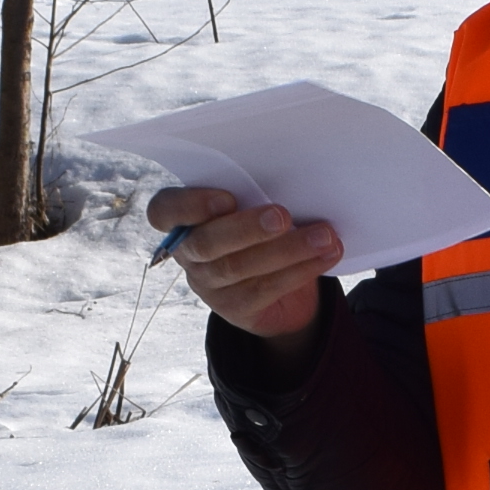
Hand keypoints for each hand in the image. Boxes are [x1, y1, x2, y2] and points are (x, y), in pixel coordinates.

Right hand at [146, 187, 339, 350]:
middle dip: (247, 228)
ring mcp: (208, 284)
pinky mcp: (234, 308)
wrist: (280, 284)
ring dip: (287, 250)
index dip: (189, 205)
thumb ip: (254, 195)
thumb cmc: (262, 227)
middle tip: (283, 216)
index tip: (226, 198)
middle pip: (206, 243)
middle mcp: (188, 253)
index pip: (163, 211)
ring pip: (240, 267)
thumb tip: (292, 181)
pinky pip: (266, 288)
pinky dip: (301, 269)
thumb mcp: (253, 206)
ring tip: (324, 236)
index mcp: (183, 219)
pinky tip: (326, 255)